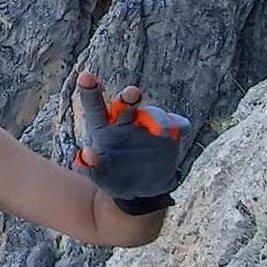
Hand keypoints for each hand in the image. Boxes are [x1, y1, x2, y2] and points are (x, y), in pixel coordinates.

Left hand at [74, 71, 188, 205]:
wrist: (140, 191)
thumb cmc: (113, 178)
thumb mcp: (99, 177)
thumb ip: (89, 167)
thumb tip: (85, 154)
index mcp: (104, 128)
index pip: (94, 106)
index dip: (90, 90)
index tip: (85, 75)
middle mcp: (126, 121)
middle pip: (125, 105)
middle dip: (128, 98)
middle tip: (132, 93)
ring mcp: (149, 126)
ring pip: (153, 115)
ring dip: (157, 119)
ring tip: (162, 131)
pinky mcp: (171, 134)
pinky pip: (177, 125)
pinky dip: (178, 125)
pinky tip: (181, 129)